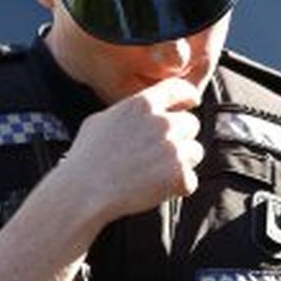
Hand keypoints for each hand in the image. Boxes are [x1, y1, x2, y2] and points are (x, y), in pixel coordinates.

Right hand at [62, 77, 203, 220]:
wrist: (85, 191)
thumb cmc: (86, 158)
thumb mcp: (100, 121)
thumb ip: (127, 112)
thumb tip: (138, 114)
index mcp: (143, 105)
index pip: (179, 89)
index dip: (188, 96)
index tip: (191, 102)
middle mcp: (163, 123)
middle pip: (191, 124)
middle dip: (180, 137)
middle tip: (159, 153)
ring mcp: (173, 149)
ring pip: (195, 152)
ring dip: (182, 162)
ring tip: (155, 173)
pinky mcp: (179, 175)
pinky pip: (190, 180)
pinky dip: (177, 188)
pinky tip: (155, 189)